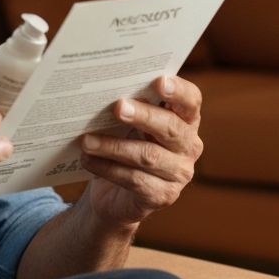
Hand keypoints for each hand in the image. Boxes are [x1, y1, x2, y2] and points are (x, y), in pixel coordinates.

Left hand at [79, 75, 203, 227]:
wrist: (115, 195)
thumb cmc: (122, 145)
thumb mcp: (126, 124)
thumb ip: (125, 106)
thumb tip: (101, 91)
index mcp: (185, 120)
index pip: (191, 101)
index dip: (178, 91)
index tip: (159, 81)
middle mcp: (189, 146)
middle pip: (170, 128)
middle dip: (143, 116)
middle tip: (118, 107)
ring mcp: (179, 174)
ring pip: (147, 156)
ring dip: (113, 146)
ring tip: (86, 140)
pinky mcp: (162, 196)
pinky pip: (134, 179)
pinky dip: (106, 168)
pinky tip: (87, 160)